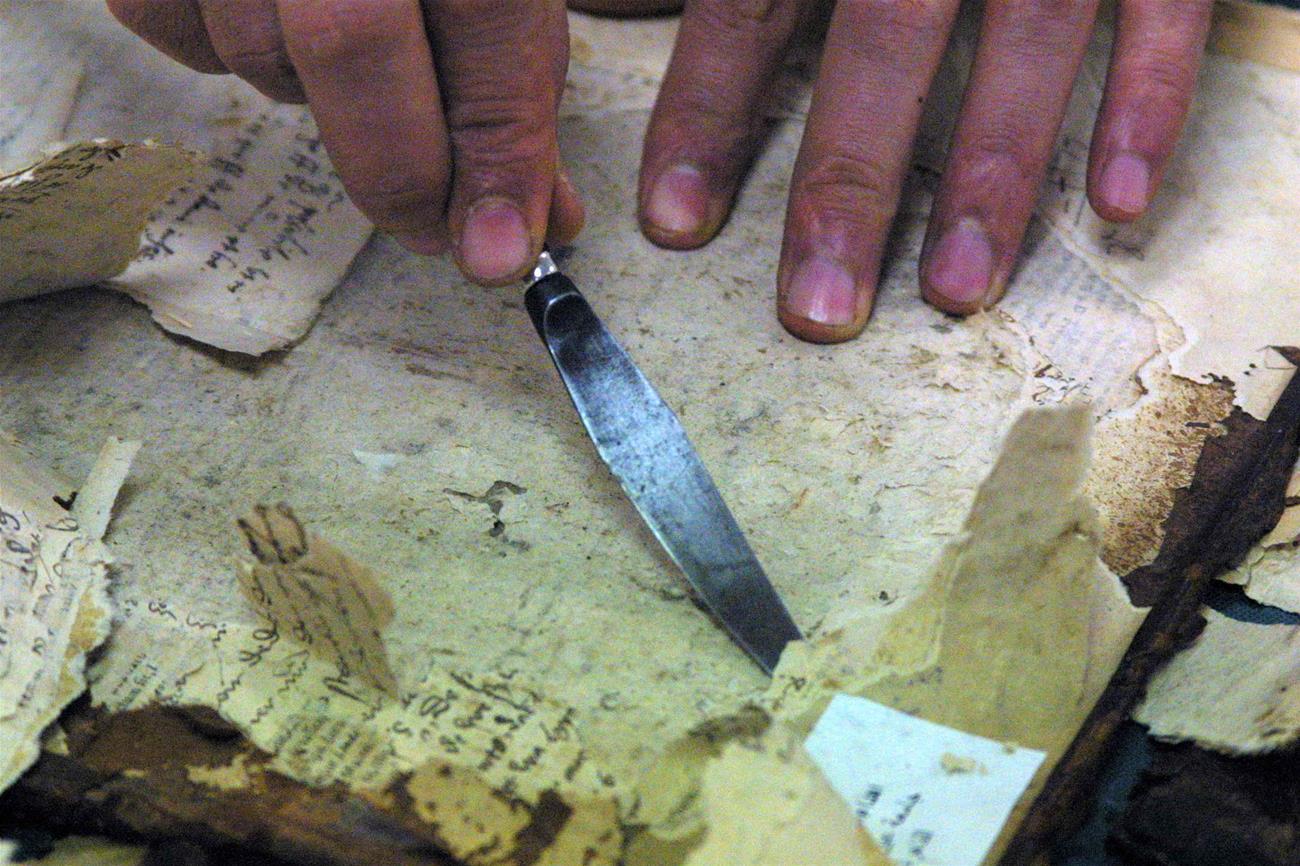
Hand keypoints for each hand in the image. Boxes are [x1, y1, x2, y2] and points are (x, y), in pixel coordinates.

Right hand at [107, 0, 583, 285]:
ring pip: (258, 47)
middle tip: (432, 227)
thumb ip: (519, 80)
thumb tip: (535, 221)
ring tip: (357, 75)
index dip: (495, 153)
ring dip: (317, 102)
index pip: (484, 22)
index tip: (498, 248)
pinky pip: (166, 22)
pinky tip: (271, 29)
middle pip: (350, 40)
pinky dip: (220, 53)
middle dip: (400, 170)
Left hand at [636, 0, 1212, 341]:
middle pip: (884, 39)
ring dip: (993, 172)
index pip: (753, 1)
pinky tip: (1114, 202)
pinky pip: (1166, 10)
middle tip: (817, 308)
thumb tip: (641, 8)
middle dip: (848, 178)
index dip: (709, 107)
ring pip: (1027, 35)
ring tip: (957, 291)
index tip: (676, 218)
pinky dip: (1146, 102)